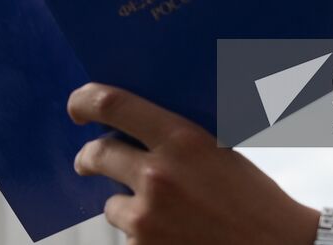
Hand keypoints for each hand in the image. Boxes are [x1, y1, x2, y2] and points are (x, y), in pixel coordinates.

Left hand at [68, 82, 320, 244]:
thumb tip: (136, 127)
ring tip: (156, 210)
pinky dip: (142, 236)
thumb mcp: (219, 151)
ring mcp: (148, 218)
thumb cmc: (255, 200)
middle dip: (89, 158)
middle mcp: (157, 176)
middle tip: (88, 160)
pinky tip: (171, 234)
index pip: (112, 105)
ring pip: (111, 205)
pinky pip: (129, 238)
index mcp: (181, 140)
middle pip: (97, 155)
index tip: (77, 106)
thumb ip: (177, 138)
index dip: (85, 102)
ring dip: (124, 205)